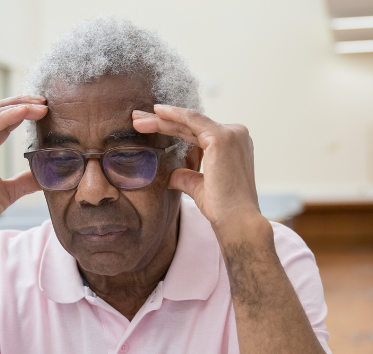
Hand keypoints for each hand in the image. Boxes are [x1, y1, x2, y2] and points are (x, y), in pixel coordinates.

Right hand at [0, 95, 47, 234]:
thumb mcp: (8, 191)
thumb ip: (25, 180)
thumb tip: (45, 176)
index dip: (19, 110)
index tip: (42, 108)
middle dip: (21, 102)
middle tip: (44, 101)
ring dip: (19, 106)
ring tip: (41, 106)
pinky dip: (9, 117)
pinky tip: (25, 112)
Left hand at [132, 105, 261, 228]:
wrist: (236, 221)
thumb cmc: (222, 208)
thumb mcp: (199, 187)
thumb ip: (186, 176)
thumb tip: (169, 176)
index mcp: (233, 146)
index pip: (196, 133)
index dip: (172, 128)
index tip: (149, 126)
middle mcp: (236, 135)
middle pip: (191, 125)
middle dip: (162, 121)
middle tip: (137, 117)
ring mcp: (231, 134)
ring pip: (189, 121)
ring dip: (161, 119)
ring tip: (136, 118)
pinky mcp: (222, 137)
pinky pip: (192, 120)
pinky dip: (174, 115)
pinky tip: (157, 112)